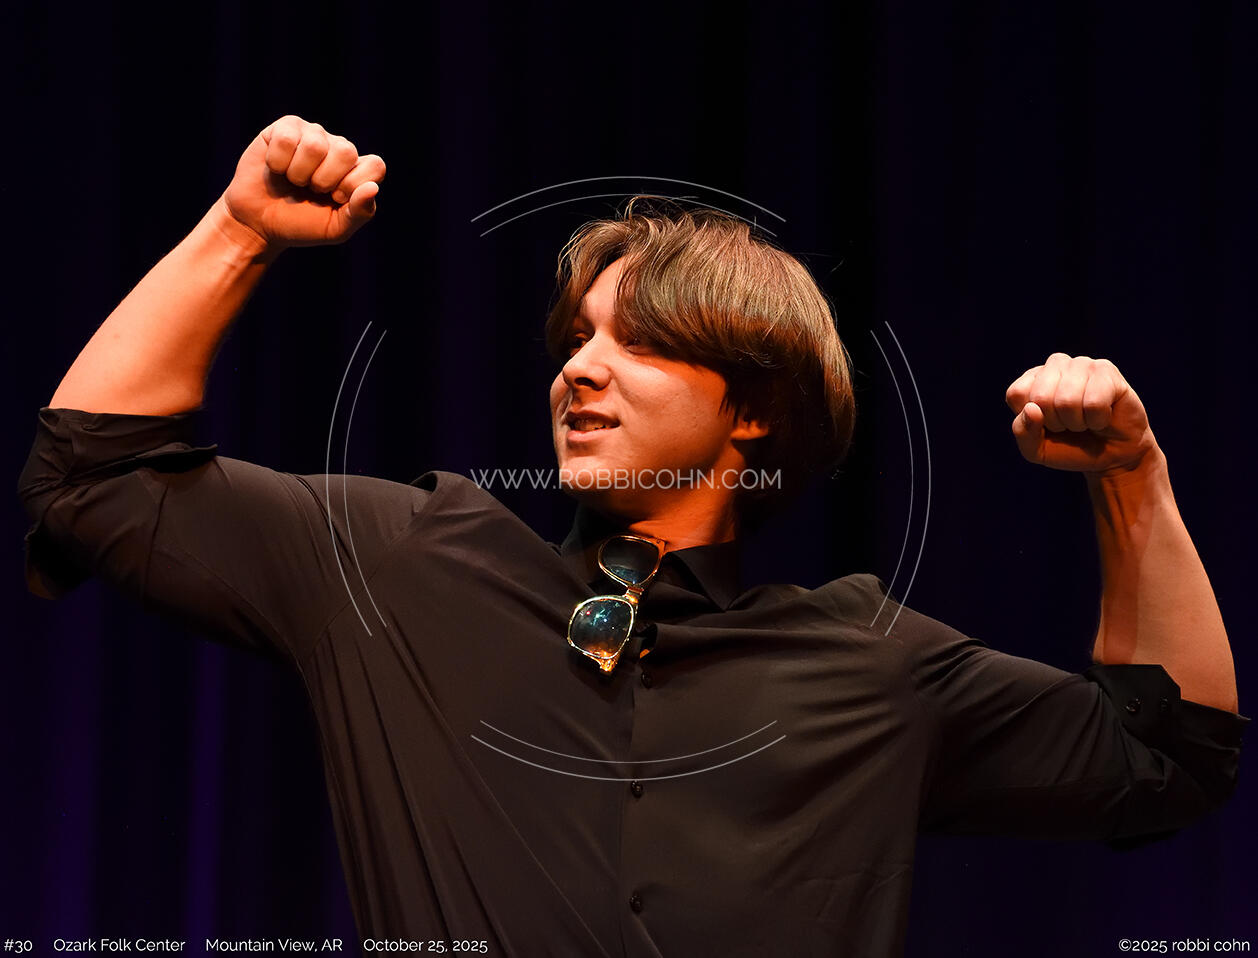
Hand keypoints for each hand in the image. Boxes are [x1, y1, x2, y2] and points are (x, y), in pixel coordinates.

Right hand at [219, 115, 385, 250]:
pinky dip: (277, 162)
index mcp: (357, 172)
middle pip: (346, 151)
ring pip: (315, 145)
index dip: (353, 185)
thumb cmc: (300, 224)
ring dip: (298, 173)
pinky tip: (276, 168)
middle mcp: (338, 148)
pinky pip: (287, 139)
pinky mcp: (286, 127)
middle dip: (323, 180)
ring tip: (293, 180)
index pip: (375, 166)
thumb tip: (372, 188)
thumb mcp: (335, 229)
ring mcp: (313, 134)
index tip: (335, 199)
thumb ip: (359, 212)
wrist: (258, 222)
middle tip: (311, 190)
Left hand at [1005, 353, 1156, 476]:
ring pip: (1067, 400)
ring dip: (1078, 422)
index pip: (1017, 394)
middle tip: (1070, 425)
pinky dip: (1098, 420)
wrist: (1112, 456)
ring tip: (1086, 420)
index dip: (1033, 420)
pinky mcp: (1106, 370)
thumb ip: (1023, 432)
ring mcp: (1081, 364)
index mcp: (1032, 379)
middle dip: (1056, 423)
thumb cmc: (1070, 448)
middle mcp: (1055, 365)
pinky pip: (1094, 403)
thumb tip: (1031, 408)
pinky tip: (1103, 416)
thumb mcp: (1037, 450)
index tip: (1048, 425)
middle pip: (1041, 397)